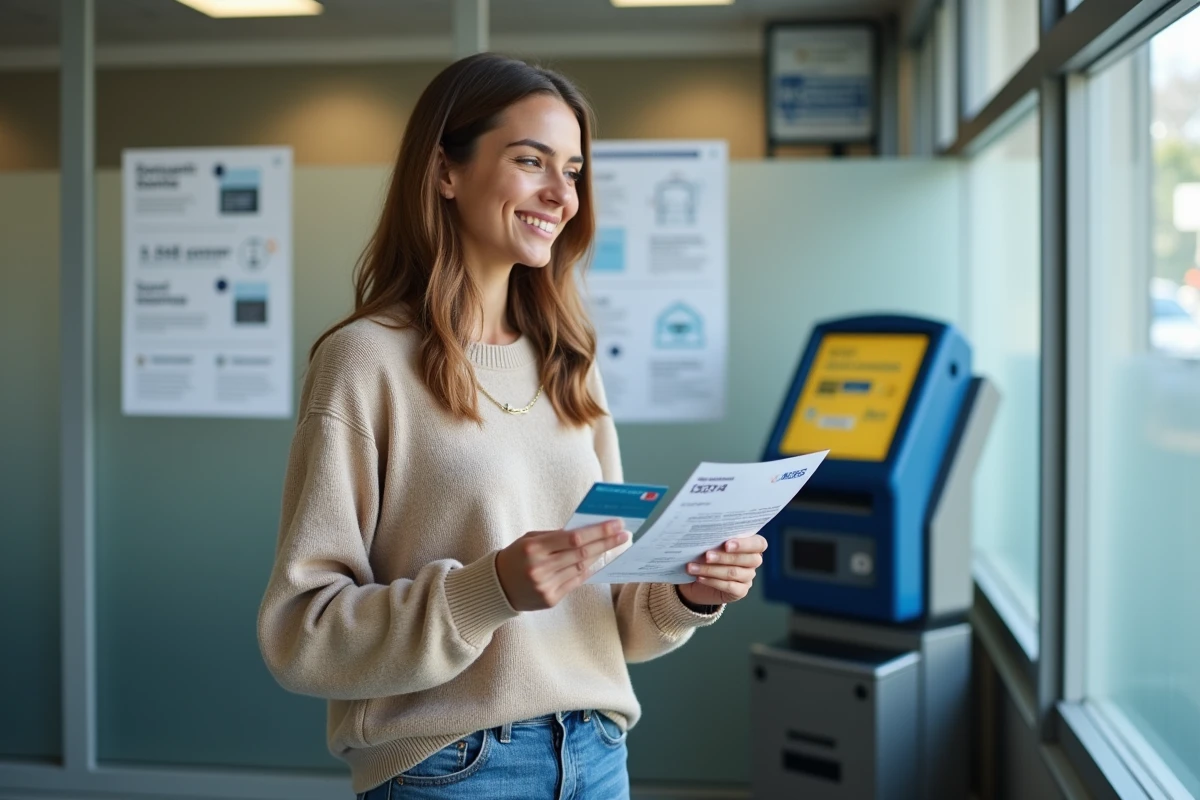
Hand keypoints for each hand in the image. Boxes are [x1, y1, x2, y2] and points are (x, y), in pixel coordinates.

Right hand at [495, 520, 629, 611]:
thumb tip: (588, 531)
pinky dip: (587, 570)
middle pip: (581, 553)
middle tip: (624, 535)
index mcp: (534, 548)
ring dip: (599, 555)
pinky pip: (575, 582)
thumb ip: (556, 536)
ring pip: (581, 568)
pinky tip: (596, 561)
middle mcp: (540, 568)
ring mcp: (546, 586)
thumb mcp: (531, 539)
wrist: (497, 587)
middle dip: (606, 542)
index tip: (616, 524)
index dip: (597, 531)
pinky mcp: (550, 599)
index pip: (573, 538)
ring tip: (614, 545)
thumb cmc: (516, 556)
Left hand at [677, 534, 766, 606]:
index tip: (726, 544)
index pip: (759, 544)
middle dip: (724, 557)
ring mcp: (748, 577)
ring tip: (693, 567)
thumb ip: (715, 540)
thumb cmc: (707, 556)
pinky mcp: (740, 591)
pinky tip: (699, 578)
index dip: (745, 544)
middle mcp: (753, 561)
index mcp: (751, 546)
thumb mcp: (711, 545)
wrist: (698, 581)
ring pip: (734, 573)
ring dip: (711, 569)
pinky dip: (712, 581)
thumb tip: (703, 536)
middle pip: (747, 559)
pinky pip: (729, 586)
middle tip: (706, 555)